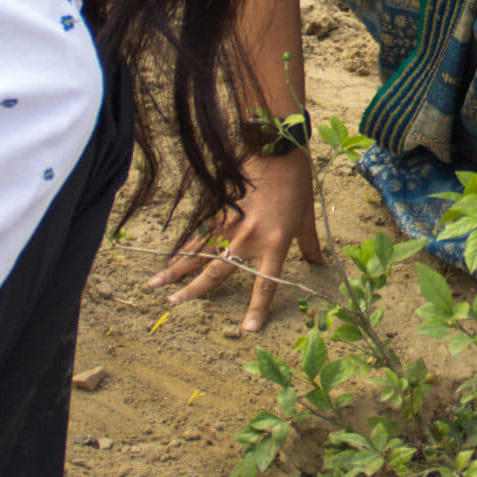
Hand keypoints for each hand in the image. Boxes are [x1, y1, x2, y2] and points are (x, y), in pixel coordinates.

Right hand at [149, 150, 323, 332]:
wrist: (276, 148)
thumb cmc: (296, 182)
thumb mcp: (307, 216)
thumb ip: (311, 244)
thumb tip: (322, 264)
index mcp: (276, 244)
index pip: (265, 284)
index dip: (257, 308)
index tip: (248, 329)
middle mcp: (249, 238)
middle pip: (217, 272)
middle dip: (193, 291)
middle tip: (171, 306)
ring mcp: (230, 224)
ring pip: (198, 252)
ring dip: (175, 270)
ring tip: (155, 285)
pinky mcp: (219, 208)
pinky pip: (199, 233)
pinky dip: (183, 246)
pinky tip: (167, 256)